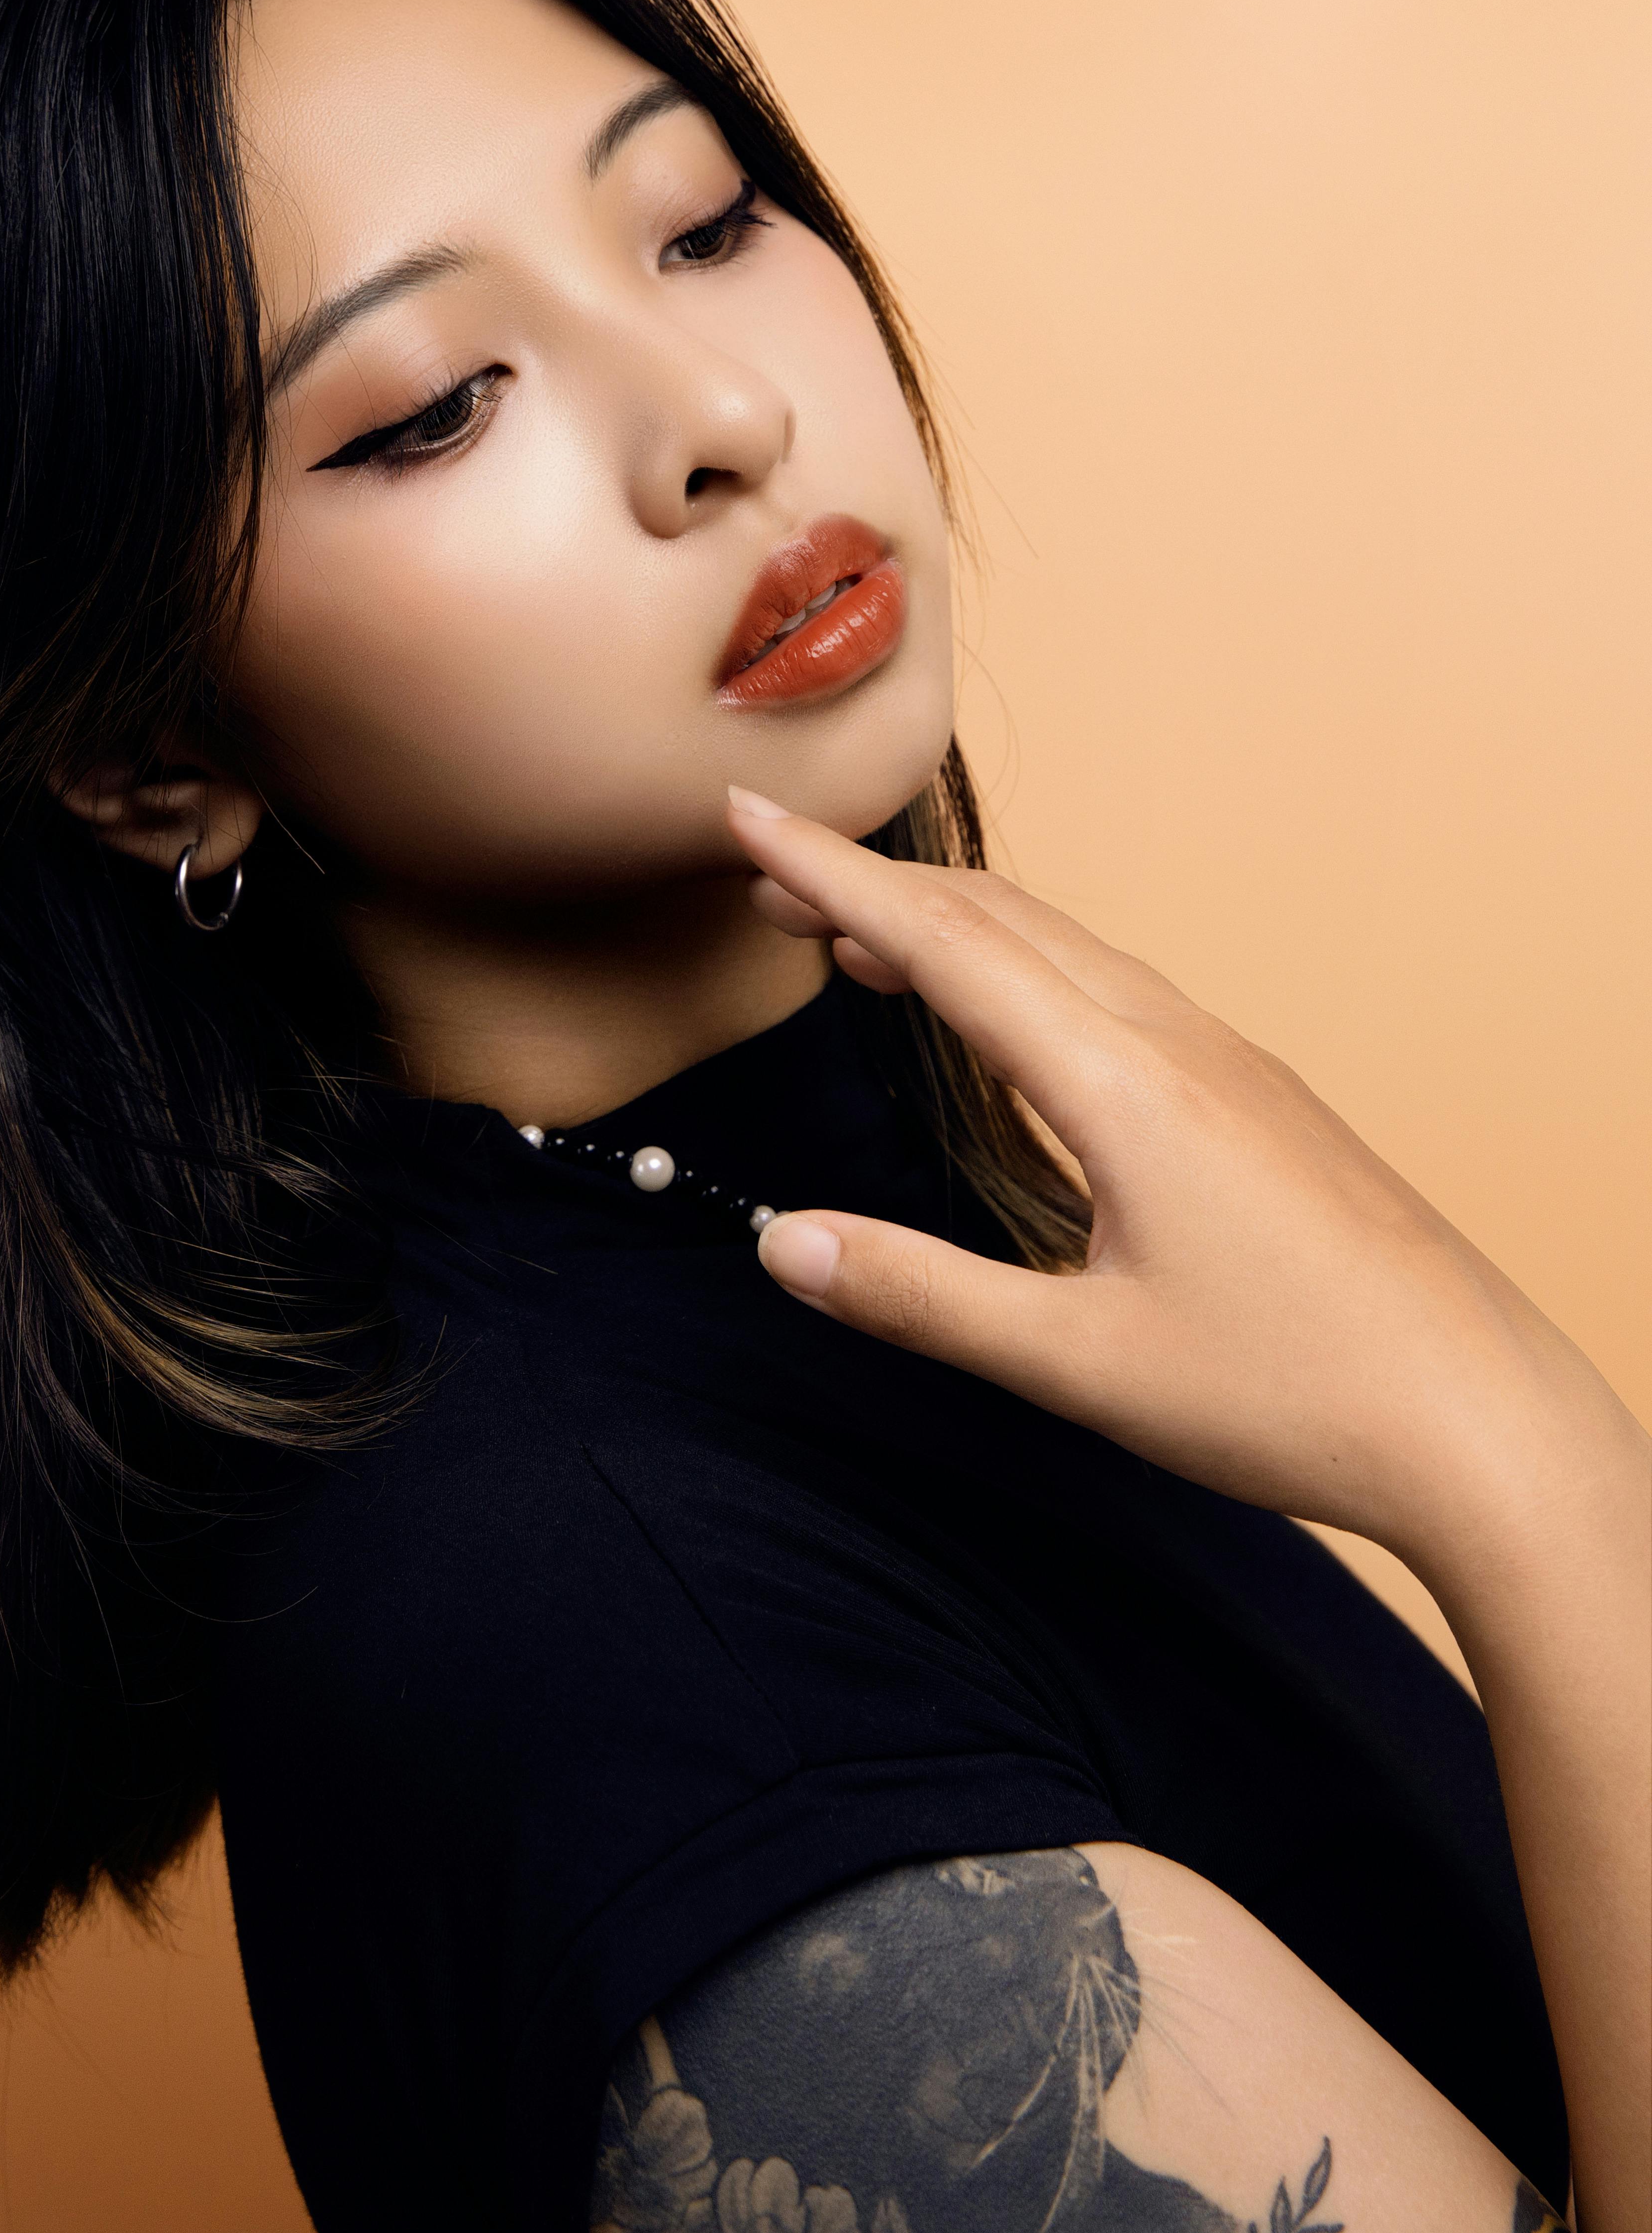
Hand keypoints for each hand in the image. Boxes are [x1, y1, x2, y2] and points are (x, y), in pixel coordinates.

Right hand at [723, 791, 1636, 1590]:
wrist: (1486, 1421)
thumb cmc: (1295, 1397)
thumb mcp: (1078, 1366)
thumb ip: (922, 1297)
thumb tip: (782, 1242)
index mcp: (1121, 1087)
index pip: (944, 945)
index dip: (832, 875)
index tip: (747, 811)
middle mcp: (1176, 1047)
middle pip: (1000, 921)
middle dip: (874, 888)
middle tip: (770, 874)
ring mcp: (1227, 1065)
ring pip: (1064, 948)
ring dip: (953, 927)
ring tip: (860, 939)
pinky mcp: (1258, 1100)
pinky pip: (1116, 989)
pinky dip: (1026, 970)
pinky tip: (1006, 1018)